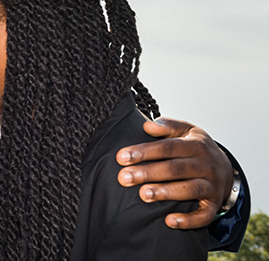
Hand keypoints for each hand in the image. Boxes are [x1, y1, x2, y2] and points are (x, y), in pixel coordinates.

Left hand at [116, 117, 232, 229]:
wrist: (226, 169)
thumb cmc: (196, 148)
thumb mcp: (186, 131)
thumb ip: (167, 126)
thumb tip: (147, 125)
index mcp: (196, 144)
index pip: (168, 147)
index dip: (145, 151)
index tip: (122, 157)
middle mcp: (206, 165)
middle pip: (175, 168)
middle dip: (148, 173)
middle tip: (124, 178)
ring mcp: (212, 186)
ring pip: (189, 190)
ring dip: (166, 192)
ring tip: (143, 194)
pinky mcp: (214, 205)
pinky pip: (204, 215)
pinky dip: (188, 220)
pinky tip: (169, 221)